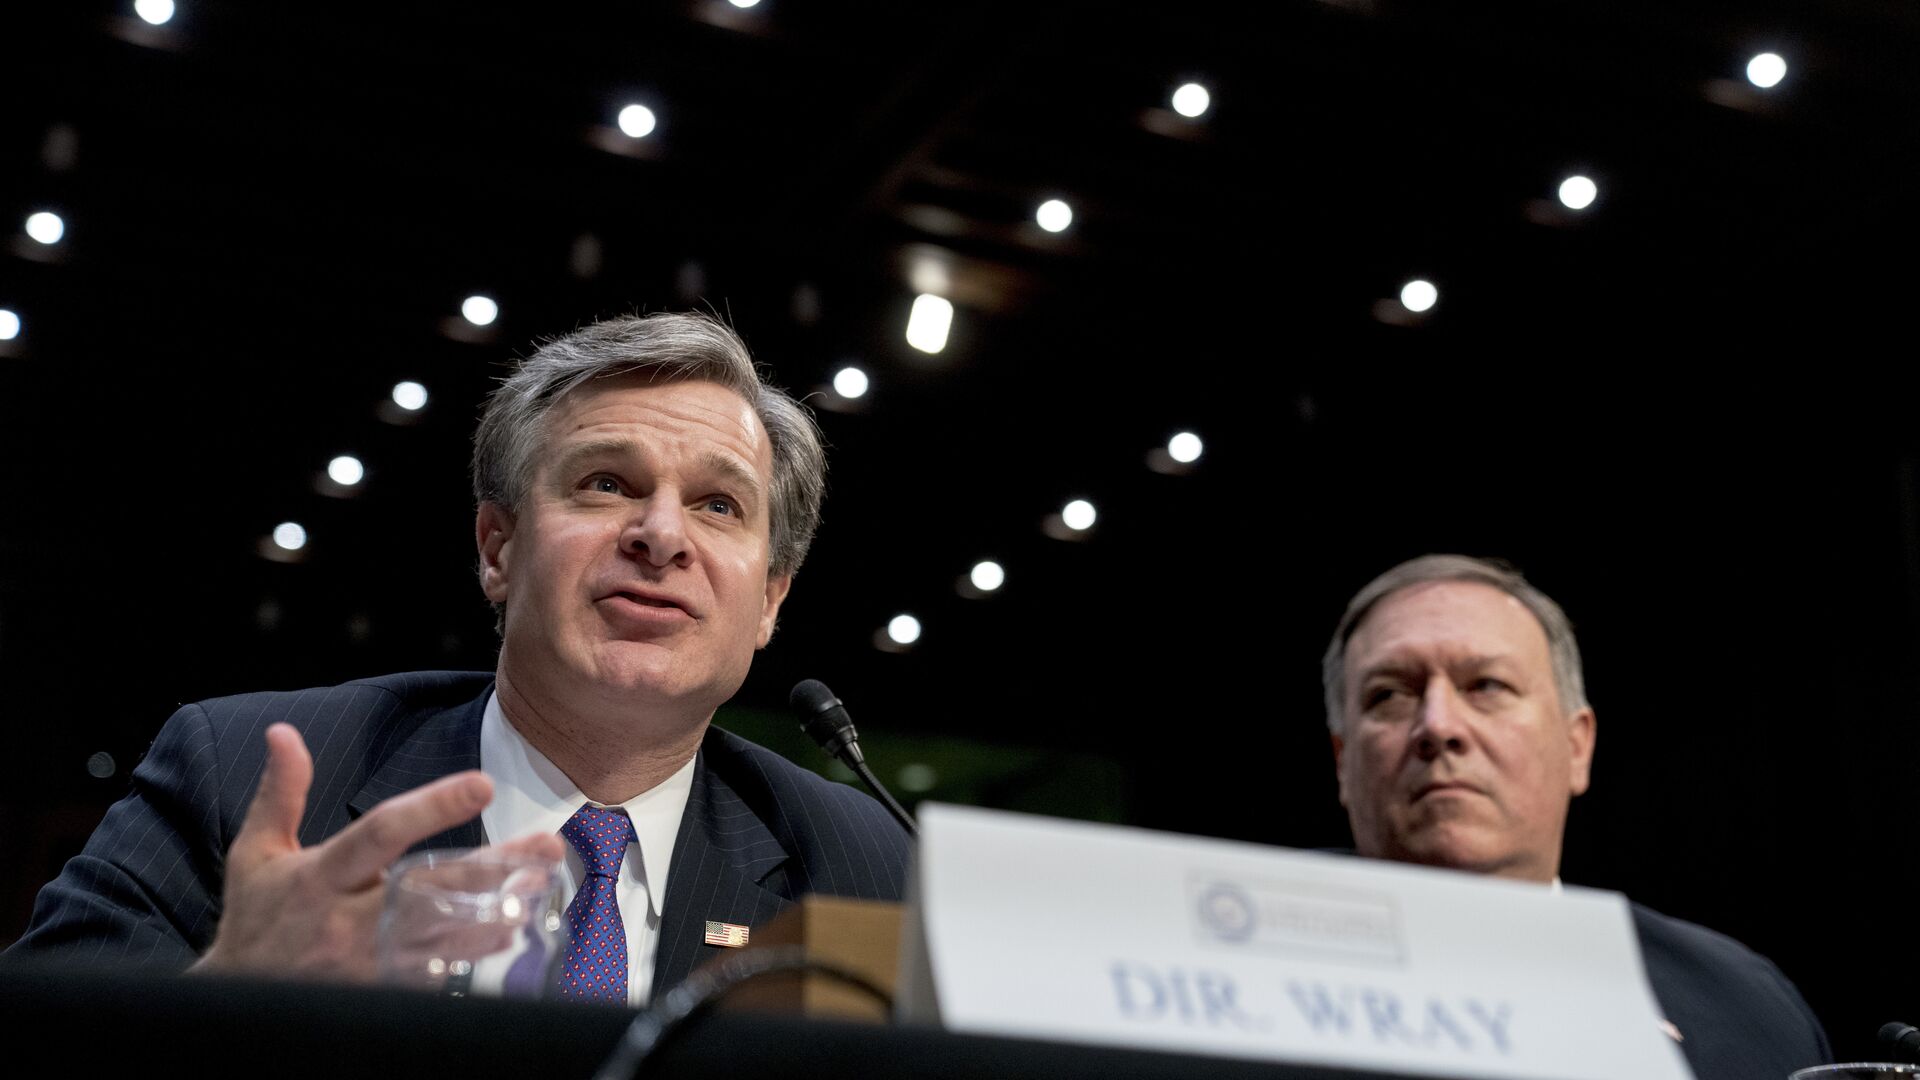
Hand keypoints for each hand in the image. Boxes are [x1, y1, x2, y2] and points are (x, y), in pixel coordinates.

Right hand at [191, 723, 565, 981]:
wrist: (237, 1000)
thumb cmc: (256, 917)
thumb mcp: (256, 852)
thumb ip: (280, 793)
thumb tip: (283, 733)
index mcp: (319, 876)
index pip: (381, 834)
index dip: (432, 808)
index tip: (482, 784)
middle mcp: (346, 920)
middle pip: (428, 887)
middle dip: (491, 866)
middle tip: (545, 844)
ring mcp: (366, 961)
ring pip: (443, 935)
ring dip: (497, 910)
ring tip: (541, 883)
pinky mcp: (379, 990)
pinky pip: (435, 973)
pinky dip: (473, 953)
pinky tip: (509, 930)